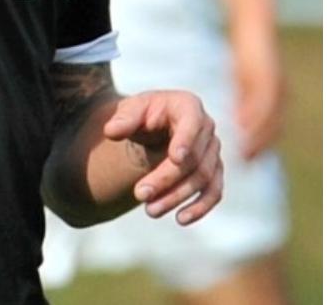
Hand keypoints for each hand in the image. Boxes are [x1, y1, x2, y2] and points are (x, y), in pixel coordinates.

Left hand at [103, 90, 223, 225]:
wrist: (155, 127)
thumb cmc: (144, 115)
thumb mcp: (131, 110)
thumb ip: (123, 119)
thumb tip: (112, 131)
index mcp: (188, 106)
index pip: (192, 123)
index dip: (186, 140)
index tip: (175, 158)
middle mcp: (207, 127)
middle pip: (194, 158)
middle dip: (167, 179)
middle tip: (140, 195)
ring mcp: (213, 150)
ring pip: (203, 178)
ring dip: (178, 196)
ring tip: (151, 211)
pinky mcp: (214, 171)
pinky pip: (214, 191)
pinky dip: (201, 207)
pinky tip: (181, 219)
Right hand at [230, 14, 286, 159]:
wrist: (256, 22)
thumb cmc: (250, 51)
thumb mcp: (246, 79)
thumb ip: (245, 101)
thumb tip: (241, 124)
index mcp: (277, 97)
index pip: (272, 129)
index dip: (261, 148)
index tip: (248, 163)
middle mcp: (281, 94)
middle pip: (273, 128)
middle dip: (260, 148)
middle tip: (246, 165)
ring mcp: (275, 84)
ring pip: (268, 118)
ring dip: (256, 137)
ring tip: (243, 153)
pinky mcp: (266, 74)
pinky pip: (261, 99)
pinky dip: (252, 114)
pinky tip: (240, 126)